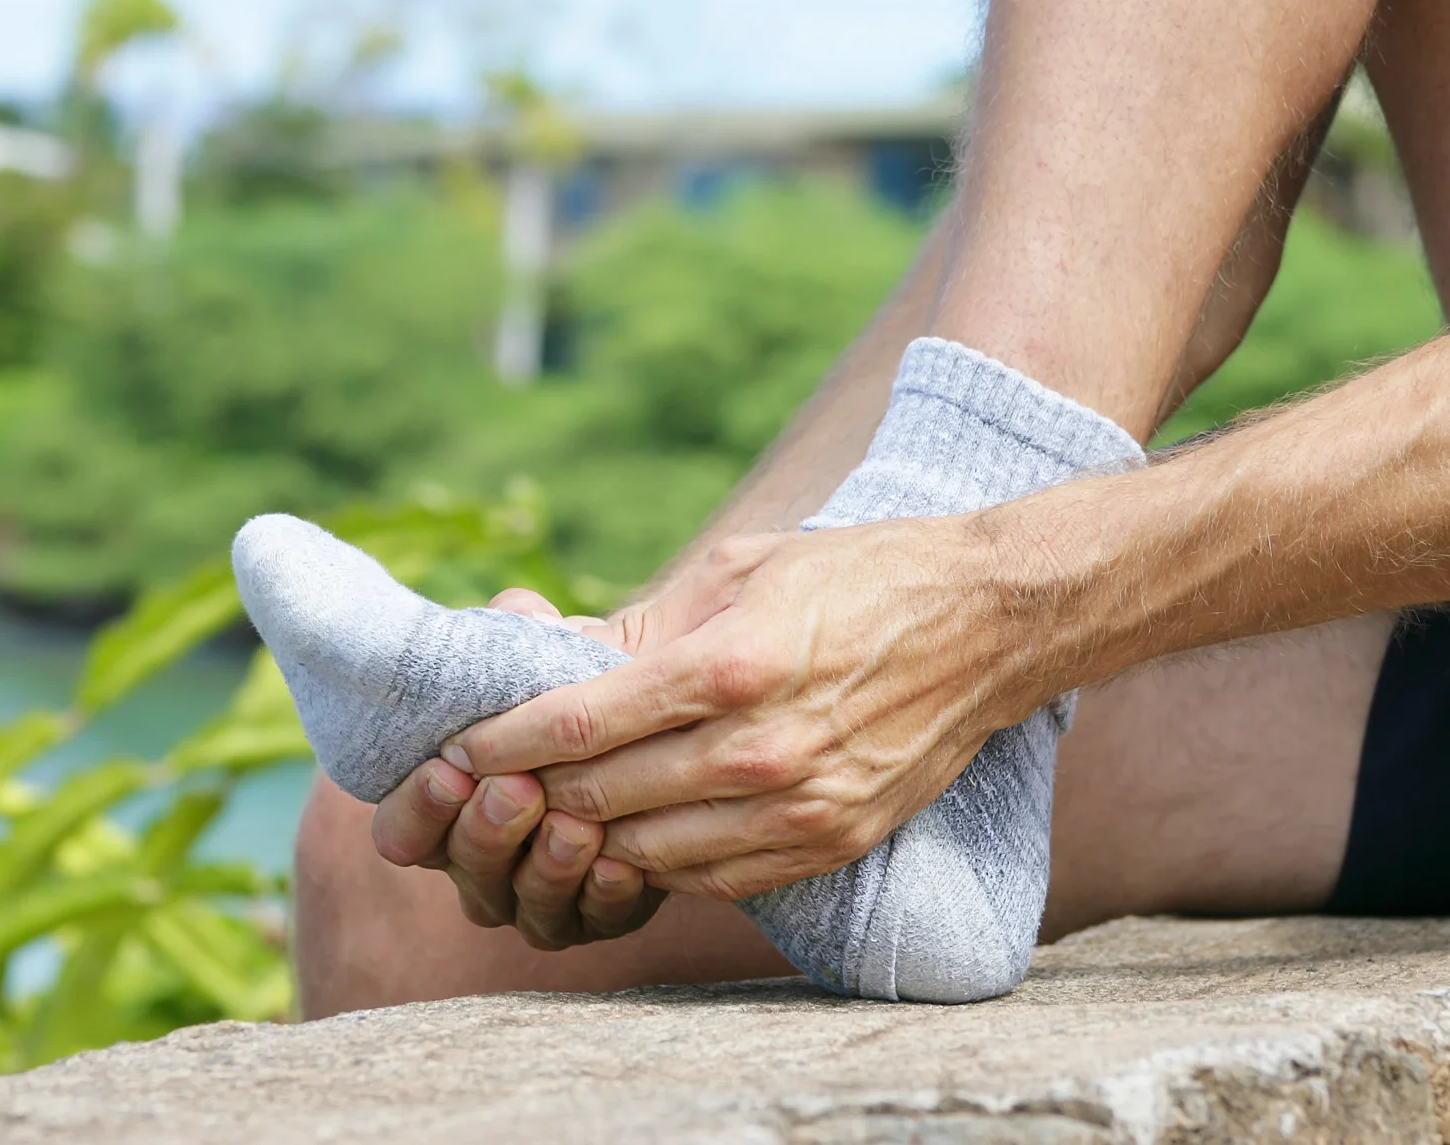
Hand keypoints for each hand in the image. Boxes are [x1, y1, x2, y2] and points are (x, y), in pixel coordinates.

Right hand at [365, 588, 666, 949]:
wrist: (648, 731)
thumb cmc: (568, 688)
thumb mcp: (540, 656)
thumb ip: (518, 636)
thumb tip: (517, 612)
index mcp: (442, 812)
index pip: (402, 832)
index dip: (418, 808)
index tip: (447, 768)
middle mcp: (481, 865)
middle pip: (465, 870)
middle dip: (488, 830)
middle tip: (517, 789)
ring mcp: (539, 897)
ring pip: (529, 906)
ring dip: (548, 866)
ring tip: (576, 825)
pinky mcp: (601, 912)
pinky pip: (598, 919)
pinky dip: (607, 896)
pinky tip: (622, 864)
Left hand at [447, 514, 1090, 901]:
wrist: (990, 623)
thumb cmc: (855, 577)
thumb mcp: (740, 570)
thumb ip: (645, 629)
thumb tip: (550, 660)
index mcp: (730, 666)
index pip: (582, 724)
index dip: (506, 741)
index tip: (459, 743)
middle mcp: (762, 749)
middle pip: (604, 797)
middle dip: (533, 793)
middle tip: (490, 785)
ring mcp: (800, 807)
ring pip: (649, 853)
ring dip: (590, 838)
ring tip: (553, 814)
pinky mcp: (830, 842)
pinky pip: (712, 879)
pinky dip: (659, 863)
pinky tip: (637, 834)